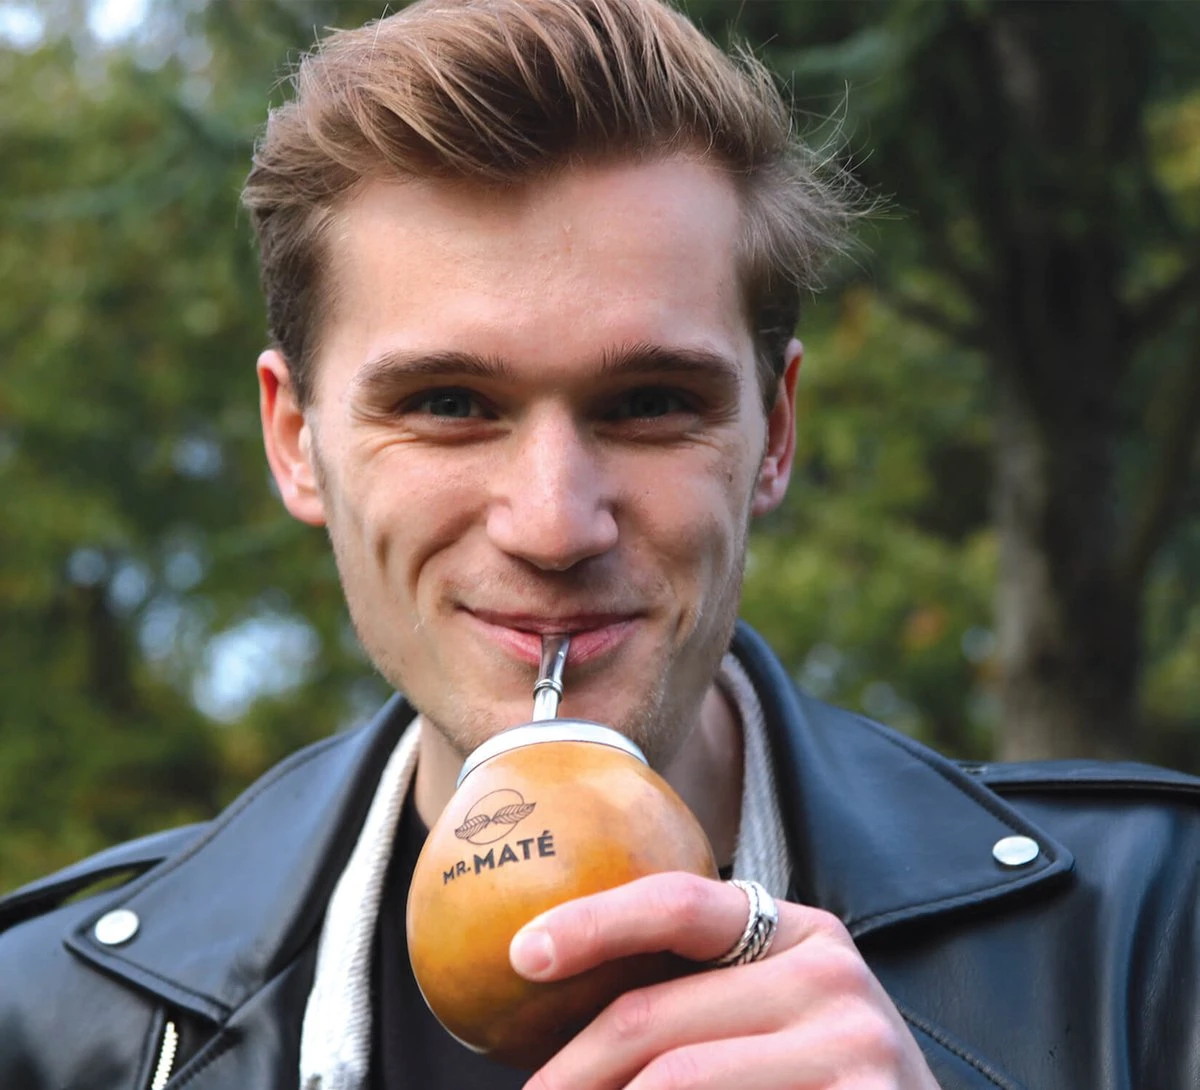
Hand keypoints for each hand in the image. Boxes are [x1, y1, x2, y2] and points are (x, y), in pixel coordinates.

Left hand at [509, 872, 939, 1088]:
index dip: (594, 922)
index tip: (522, 952)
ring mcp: (853, 1042)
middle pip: (656, 1017)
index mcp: (798, 930)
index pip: (678, 904)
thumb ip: (701, 994)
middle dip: (572, 1069)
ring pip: (677, 1081)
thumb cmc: (823, 1077)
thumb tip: (563, 1017)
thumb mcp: (775, 1012)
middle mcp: (830, 972)